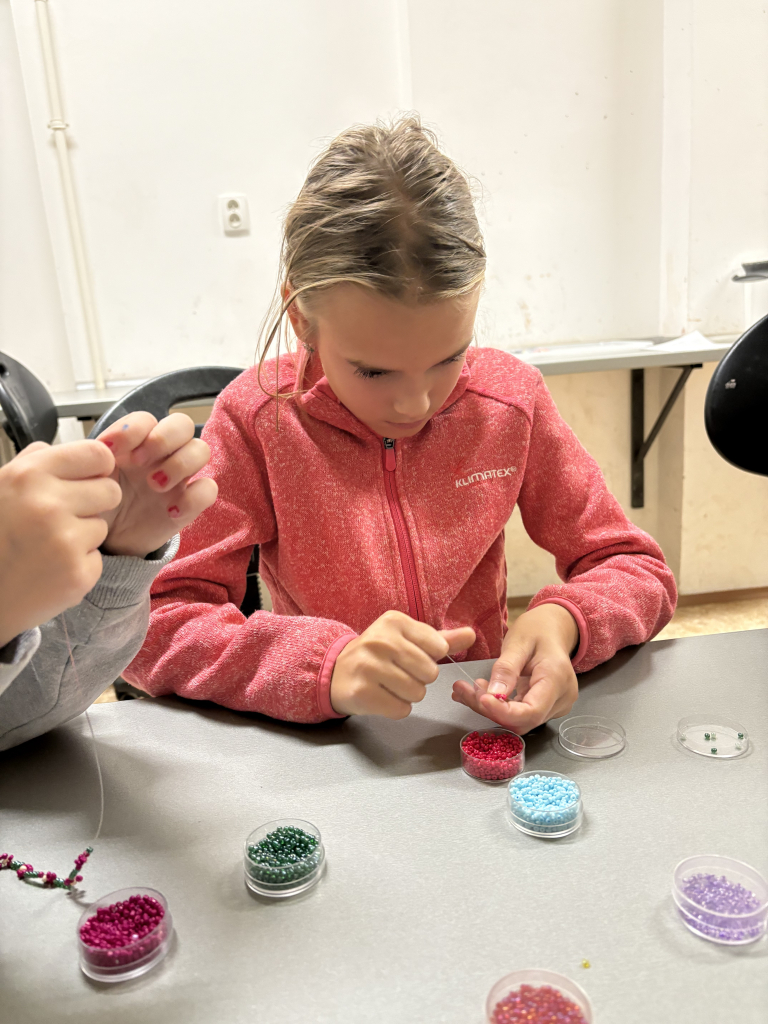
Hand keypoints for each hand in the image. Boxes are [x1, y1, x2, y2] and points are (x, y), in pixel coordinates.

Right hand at [0, 440, 120, 647]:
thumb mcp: (1, 487)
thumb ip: (34, 462)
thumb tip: (66, 449)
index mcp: (29, 475)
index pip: (98, 454)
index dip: (98, 468)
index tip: (88, 478)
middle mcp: (48, 504)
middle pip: (111, 490)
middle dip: (94, 503)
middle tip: (64, 518)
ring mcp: (64, 540)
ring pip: (102, 525)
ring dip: (82, 536)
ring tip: (48, 546)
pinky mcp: (78, 574)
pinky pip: (97, 557)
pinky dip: (79, 564)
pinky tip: (50, 568)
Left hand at [96, 412, 216, 556]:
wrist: (108, 541)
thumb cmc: (98, 503)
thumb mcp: (84, 479)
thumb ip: (84, 461)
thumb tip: (78, 448)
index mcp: (136, 443)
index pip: (147, 419)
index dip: (132, 429)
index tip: (108, 450)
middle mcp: (162, 455)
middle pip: (183, 424)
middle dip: (163, 437)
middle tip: (139, 462)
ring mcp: (179, 478)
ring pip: (201, 449)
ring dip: (179, 463)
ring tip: (154, 486)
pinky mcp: (190, 504)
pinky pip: (208, 489)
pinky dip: (194, 496)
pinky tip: (170, 510)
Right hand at [330, 610, 475, 717]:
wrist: (336, 671)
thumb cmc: (378, 654)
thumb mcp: (407, 639)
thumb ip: (441, 639)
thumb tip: (471, 635)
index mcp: (394, 621)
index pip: (439, 648)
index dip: (429, 658)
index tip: (410, 655)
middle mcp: (381, 640)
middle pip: (430, 673)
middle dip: (419, 678)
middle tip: (398, 672)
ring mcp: (369, 666)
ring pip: (417, 693)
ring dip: (408, 695)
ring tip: (389, 685)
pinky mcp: (363, 692)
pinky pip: (401, 709)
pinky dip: (395, 708)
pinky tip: (381, 696)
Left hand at [451, 604, 578, 733]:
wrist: (551, 630)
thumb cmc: (536, 630)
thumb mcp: (519, 642)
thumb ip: (506, 669)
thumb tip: (493, 694)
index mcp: (557, 679)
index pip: (532, 711)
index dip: (504, 712)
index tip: (480, 699)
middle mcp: (561, 698)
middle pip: (523, 720)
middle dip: (491, 709)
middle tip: (464, 690)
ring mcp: (555, 706)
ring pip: (519, 721)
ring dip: (491, 709)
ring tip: (469, 688)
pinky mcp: (545, 708)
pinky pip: (520, 715)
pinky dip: (498, 707)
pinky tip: (480, 693)